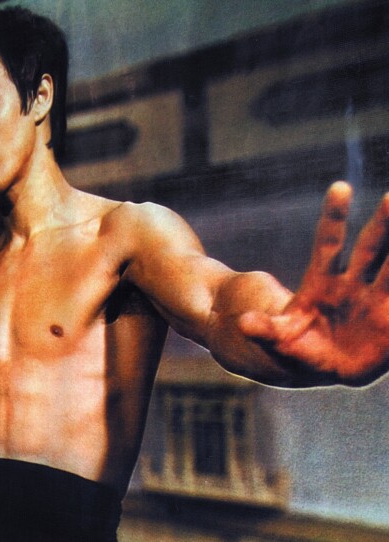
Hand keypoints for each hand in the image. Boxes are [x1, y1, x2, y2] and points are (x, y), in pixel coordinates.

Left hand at [240, 181, 388, 384]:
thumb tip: (243, 323)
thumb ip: (265, 330)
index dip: (334, 217)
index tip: (340, 187)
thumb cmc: (296, 349)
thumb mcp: (277, 340)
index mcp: (322, 282)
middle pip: (371, 247)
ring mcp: (375, 301)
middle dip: (384, 223)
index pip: (329, 242)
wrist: (321, 368)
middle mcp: (353, 285)